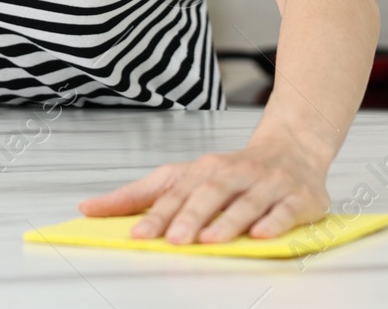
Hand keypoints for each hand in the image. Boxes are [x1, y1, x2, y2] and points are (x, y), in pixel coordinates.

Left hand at [76, 130, 330, 243]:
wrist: (292, 149)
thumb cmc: (232, 170)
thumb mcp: (182, 177)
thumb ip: (138, 196)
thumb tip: (89, 208)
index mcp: (204, 170)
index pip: (176, 192)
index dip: (157, 214)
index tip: (138, 234)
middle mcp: (234, 174)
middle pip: (209, 193)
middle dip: (191, 216)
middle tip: (175, 239)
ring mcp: (267, 185)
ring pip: (246, 202)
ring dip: (228, 220)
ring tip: (210, 239)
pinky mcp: (298, 198)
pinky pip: (286, 210)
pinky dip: (274, 223)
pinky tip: (261, 234)